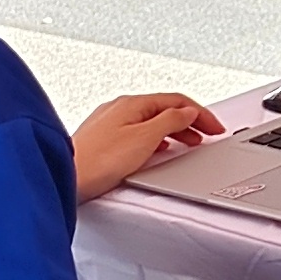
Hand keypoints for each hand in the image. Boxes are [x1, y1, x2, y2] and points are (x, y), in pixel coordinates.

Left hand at [72, 90, 218, 198]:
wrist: (64, 178)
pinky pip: (138, 133)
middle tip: (207, 135)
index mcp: (131, 103)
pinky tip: (158, 151)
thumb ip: (171, 121)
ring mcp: (109, 124)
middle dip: (190, 121)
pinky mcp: (102, 141)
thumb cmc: (98, 161)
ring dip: (174, 131)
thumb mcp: (145, 138)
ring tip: (188, 143)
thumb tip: (187, 112)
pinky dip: (157, 139)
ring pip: (151, 121)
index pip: (177, 101)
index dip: (201, 113)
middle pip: (164, 109)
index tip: (216, 127)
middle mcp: (119, 109)